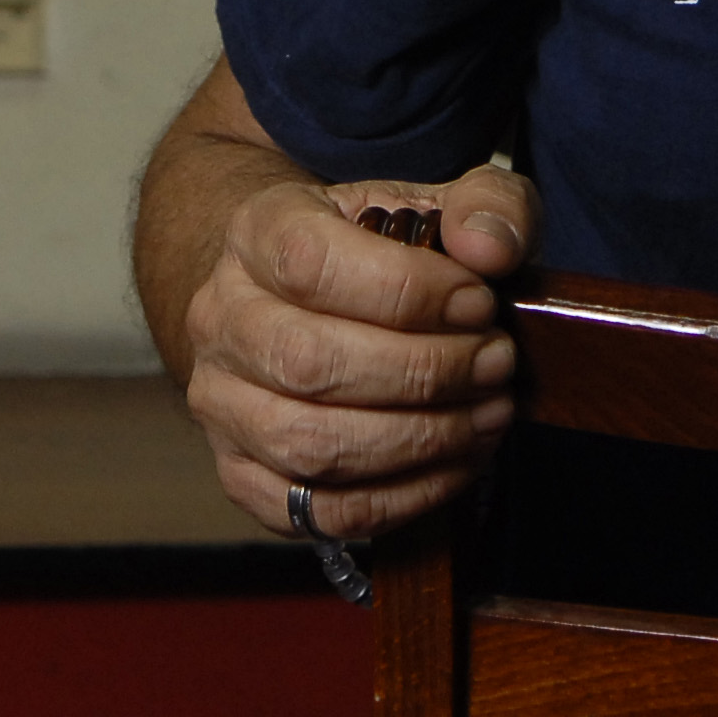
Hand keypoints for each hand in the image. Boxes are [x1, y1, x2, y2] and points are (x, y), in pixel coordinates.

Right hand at [180, 163, 540, 544]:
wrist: (298, 296)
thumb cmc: (375, 251)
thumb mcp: (434, 205)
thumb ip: (482, 206)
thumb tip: (489, 249)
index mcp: (258, 233)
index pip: (311, 264)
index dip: (408, 291)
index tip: (478, 303)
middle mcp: (221, 319)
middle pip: (310, 363)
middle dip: (425, 372)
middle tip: (496, 364)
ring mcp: (221, 404)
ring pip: (310, 446)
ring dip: (419, 439)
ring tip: (487, 414)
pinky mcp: (241, 476)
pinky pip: (317, 512)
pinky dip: (399, 499)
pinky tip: (454, 464)